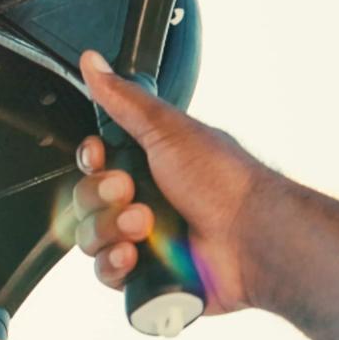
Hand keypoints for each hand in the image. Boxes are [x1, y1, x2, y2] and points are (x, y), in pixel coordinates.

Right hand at [70, 50, 278, 316]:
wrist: (253, 237)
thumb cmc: (224, 181)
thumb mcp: (169, 130)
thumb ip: (125, 99)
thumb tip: (94, 63)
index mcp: (148, 165)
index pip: (94, 163)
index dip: (89, 161)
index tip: (100, 157)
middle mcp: (143, 201)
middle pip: (85, 201)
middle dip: (101, 197)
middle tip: (129, 191)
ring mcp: (144, 242)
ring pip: (90, 239)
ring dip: (108, 229)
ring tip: (143, 226)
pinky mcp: (147, 277)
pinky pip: (107, 275)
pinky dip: (114, 264)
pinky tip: (133, 255)